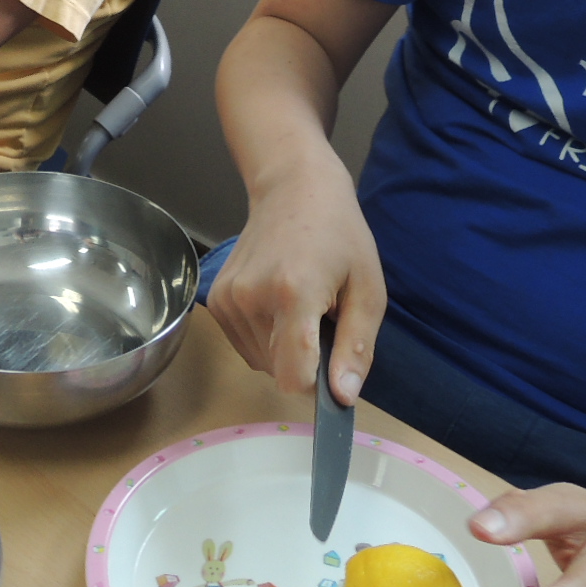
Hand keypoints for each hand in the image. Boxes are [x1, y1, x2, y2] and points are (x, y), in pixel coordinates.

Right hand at [205, 154, 385, 403]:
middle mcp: (250, 298)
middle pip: (278, 372)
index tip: (333, 362)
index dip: (317, 383)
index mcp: (293, 294)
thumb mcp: (369, 290)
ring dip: (285, 349)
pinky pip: (246, 345)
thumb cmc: (340, 235)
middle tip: (322, 317)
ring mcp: (227, 299)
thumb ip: (356, 347)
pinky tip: (279, 303)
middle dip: (304, 359)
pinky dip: (267, 337)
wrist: (294, 189)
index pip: (292, 377)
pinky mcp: (216, 300)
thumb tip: (342, 397)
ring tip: (301, 305)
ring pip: (261, 362)